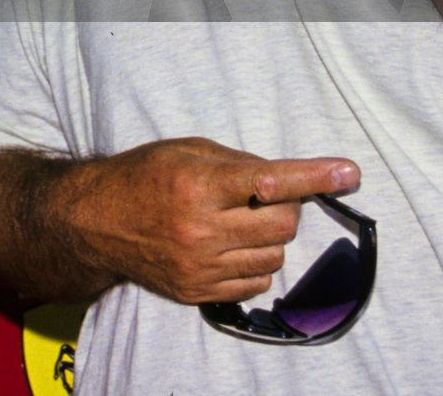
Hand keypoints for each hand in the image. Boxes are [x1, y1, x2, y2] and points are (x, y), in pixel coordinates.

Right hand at [65, 137, 358, 304]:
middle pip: (282, 224)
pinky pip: (256, 284)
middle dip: (284, 207)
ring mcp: (200, 266)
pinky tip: (230, 248)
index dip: (313, 176)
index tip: (349, 172)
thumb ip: (237, 163)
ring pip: (274, 258)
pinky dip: (254, 265)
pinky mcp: (197, 292)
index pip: (270, 181)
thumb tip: (289, 178)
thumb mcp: (185, 151)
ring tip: (241, 223)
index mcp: (197, 185)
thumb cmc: (142, 176)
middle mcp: (200, 229)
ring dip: (270, 238)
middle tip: (262, 198)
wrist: (93, 222)